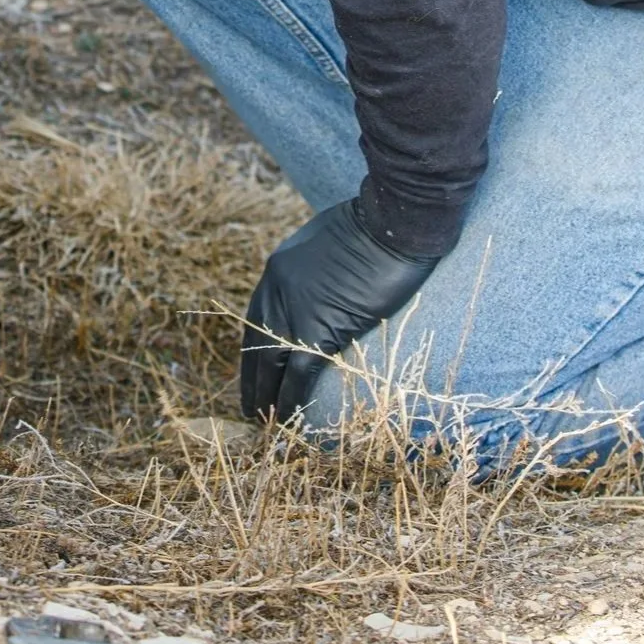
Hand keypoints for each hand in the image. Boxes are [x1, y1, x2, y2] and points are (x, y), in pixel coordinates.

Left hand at [241, 197, 440, 425]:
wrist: (393, 223)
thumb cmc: (373, 224)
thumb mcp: (328, 239)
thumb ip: (315, 267)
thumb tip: (320, 288)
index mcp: (278, 268)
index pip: (256, 317)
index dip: (255, 347)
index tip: (255, 369)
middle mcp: (277, 290)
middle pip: (255, 343)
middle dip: (252, 377)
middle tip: (251, 405)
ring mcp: (295, 309)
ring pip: (270, 363)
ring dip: (265, 395)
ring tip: (265, 421)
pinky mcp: (320, 328)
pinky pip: (298, 372)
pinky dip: (291, 398)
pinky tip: (288, 417)